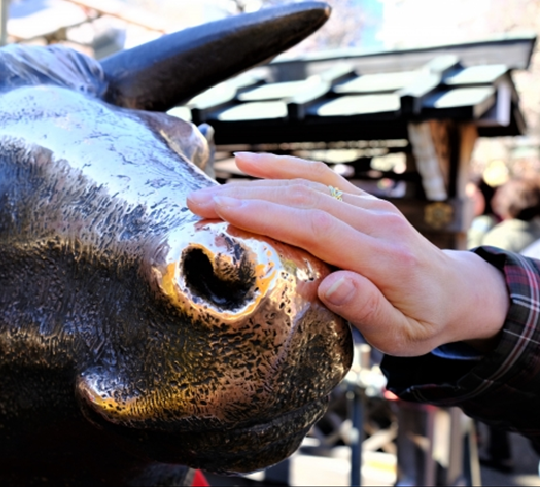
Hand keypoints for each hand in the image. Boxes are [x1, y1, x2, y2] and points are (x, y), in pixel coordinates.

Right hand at [188, 152, 507, 355]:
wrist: (455, 292)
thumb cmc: (423, 320)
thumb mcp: (402, 334)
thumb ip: (368, 309)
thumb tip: (330, 285)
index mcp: (383, 257)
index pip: (314, 227)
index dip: (264, 215)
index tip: (220, 212)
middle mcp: (375, 221)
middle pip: (303, 200)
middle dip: (245, 197)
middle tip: (196, 202)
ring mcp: (369, 205)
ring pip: (306, 184)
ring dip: (255, 182)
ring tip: (209, 190)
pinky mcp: (360, 200)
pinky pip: (319, 176)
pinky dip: (282, 166)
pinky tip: (247, 161)